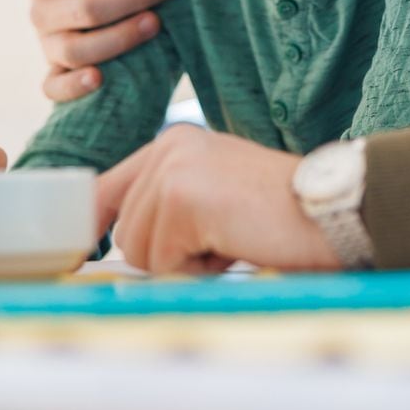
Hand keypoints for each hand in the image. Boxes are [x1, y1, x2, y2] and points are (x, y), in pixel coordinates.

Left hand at [95, 125, 341, 273]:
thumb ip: (167, 204)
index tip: (80, 252)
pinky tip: (234, 243)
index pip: (106, 190)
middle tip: (221, 237)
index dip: (92, 227)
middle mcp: (168, 146)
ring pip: (139, 251)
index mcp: (174, 141)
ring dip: (184, 262)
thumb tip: (111, 238)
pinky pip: (163, 262)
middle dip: (167, 253)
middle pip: (124, 231)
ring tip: (231, 237)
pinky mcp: (181, 197)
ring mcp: (173, 169)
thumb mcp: (213, 194)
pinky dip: (198, 268)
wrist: (328, 209)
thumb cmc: (279, 214)